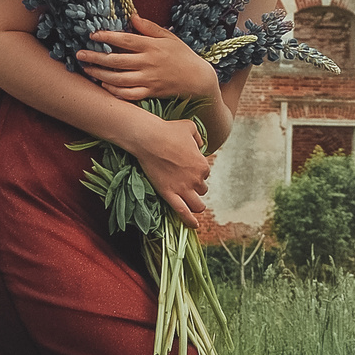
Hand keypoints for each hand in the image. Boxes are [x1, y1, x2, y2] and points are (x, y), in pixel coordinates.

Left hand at [77, 10, 217, 102]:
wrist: (198, 79)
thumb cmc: (183, 55)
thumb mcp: (169, 37)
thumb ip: (150, 27)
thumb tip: (132, 16)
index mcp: (152, 46)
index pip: (125, 40)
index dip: (107, 37)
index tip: (93, 35)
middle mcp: (148, 63)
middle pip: (116, 61)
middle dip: (95, 57)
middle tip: (79, 55)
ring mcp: (149, 79)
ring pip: (118, 79)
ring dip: (100, 75)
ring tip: (87, 70)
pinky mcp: (150, 92)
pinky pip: (129, 94)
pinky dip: (115, 91)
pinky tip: (104, 85)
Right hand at [131, 116, 210, 230]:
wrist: (149, 138)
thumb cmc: (168, 130)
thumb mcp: (191, 127)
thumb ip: (199, 137)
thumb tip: (201, 145)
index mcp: (203, 164)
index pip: (205, 173)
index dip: (196, 170)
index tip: (187, 167)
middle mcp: (196, 179)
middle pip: (202, 189)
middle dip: (196, 186)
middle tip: (185, 181)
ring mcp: (183, 188)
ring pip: (197, 204)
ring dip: (197, 204)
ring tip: (194, 205)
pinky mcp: (169, 194)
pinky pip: (183, 212)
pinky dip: (190, 221)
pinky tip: (194, 226)